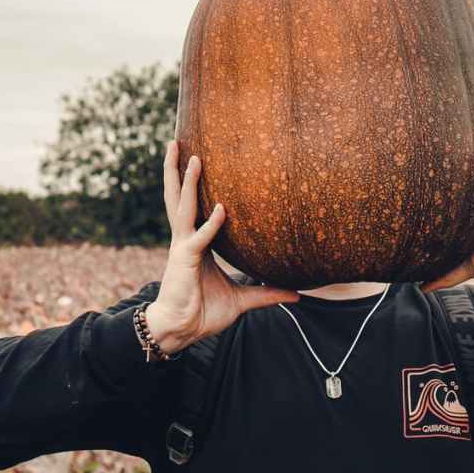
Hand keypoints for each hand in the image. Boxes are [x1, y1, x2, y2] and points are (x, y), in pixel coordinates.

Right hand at [145, 141, 300, 353]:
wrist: (181, 331)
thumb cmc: (204, 312)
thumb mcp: (242, 300)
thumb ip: (267, 292)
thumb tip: (297, 294)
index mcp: (195, 243)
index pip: (193, 206)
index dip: (191, 184)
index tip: (195, 158)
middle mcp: (185, 239)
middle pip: (178, 197)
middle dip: (176, 170)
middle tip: (176, 141)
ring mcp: (183, 248)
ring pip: (183, 207)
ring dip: (186, 182)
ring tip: (191, 156)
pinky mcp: (184, 261)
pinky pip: (200, 239)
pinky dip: (211, 224)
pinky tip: (222, 209)